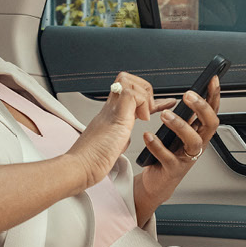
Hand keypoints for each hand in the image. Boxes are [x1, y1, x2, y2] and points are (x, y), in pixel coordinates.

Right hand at [66, 72, 175, 189]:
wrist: (80, 167)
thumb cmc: (92, 161)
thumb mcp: (112, 144)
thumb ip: (119, 137)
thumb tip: (125, 138)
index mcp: (111, 115)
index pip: (129, 94)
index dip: (147, 96)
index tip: (165, 103)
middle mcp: (110, 109)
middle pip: (125, 79)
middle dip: (144, 88)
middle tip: (151, 108)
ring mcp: (112, 110)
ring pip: (127, 81)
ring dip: (144, 95)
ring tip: (145, 115)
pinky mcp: (116, 116)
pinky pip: (131, 94)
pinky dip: (142, 103)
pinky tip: (143, 119)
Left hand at [133, 75, 220, 223]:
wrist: (157, 181)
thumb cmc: (167, 154)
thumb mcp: (177, 132)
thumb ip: (183, 116)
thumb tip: (185, 95)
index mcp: (199, 133)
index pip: (212, 111)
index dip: (214, 96)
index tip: (211, 80)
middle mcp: (197, 145)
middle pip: (210, 125)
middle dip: (202, 108)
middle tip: (188, 96)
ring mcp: (187, 158)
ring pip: (193, 141)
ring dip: (181, 126)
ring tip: (165, 115)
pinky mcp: (173, 169)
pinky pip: (168, 157)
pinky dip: (157, 145)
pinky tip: (148, 136)